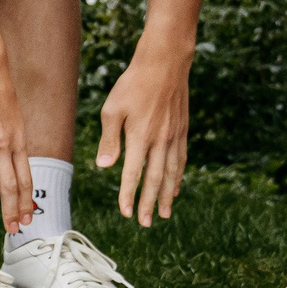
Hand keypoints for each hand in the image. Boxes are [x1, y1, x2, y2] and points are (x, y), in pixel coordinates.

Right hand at [0, 59, 31, 232]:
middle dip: (12, 211)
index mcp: (18, 142)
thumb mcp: (15, 118)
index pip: (26, 179)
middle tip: (12, 230)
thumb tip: (12, 160)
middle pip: (9, 185)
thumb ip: (13, 141)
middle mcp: (2, 145)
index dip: (27, 202)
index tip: (28, 219)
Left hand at [97, 38, 191, 225]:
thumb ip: (109, 140)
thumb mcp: (112, 110)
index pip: (133, 174)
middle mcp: (160, 141)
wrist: (164, 64)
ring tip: (164, 213)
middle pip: (155, 179)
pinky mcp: (182, 130)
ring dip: (167, 195)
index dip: (129, 195)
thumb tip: (104, 167)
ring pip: (171, 173)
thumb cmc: (132, 85)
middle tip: (146, 223)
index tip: (127, 213)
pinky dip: (178, 176)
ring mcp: (174, 136)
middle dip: (150, 203)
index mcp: (140, 138)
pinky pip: (181, 159)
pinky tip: (175, 186)